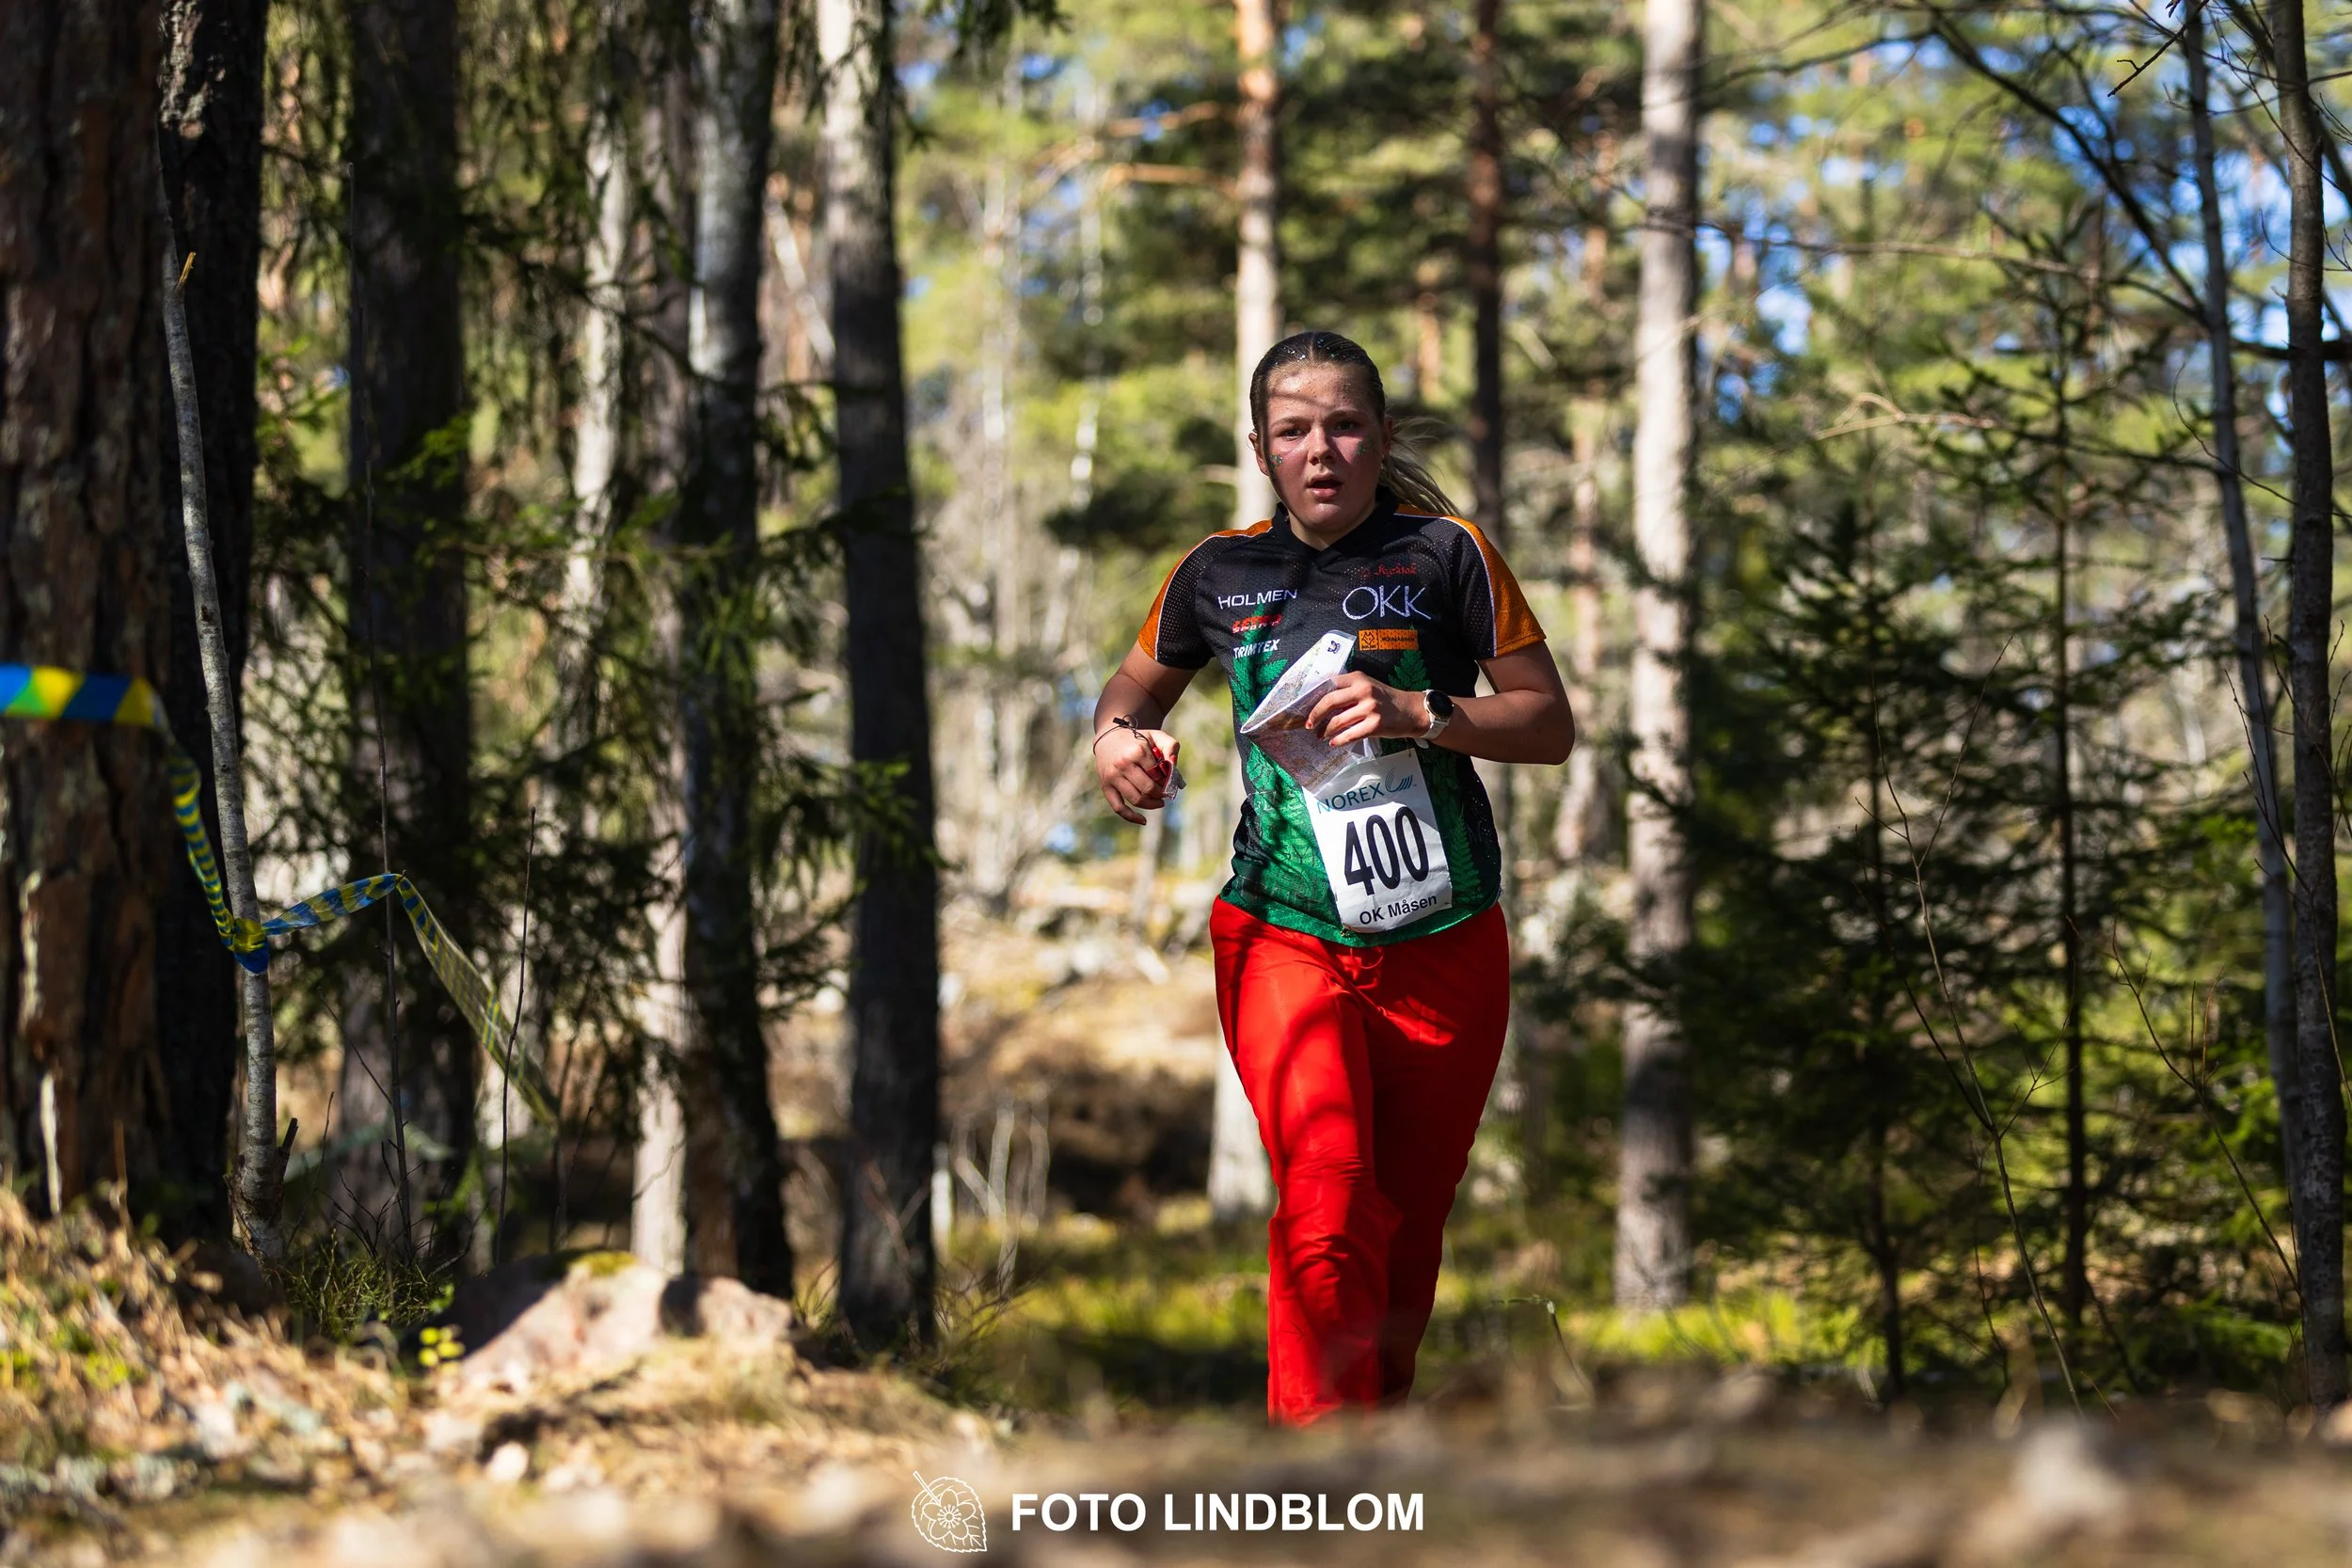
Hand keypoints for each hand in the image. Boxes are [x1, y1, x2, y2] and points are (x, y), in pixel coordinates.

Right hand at [1095, 724, 1180, 823]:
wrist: (1109, 738)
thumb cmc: (1137, 739)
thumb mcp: (1156, 736)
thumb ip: (1171, 747)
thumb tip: (1173, 767)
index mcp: (1137, 751)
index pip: (1159, 775)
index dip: (1168, 781)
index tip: (1170, 782)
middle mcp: (1123, 765)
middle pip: (1149, 789)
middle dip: (1161, 794)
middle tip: (1166, 793)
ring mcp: (1113, 777)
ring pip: (1136, 799)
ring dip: (1152, 804)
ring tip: (1159, 801)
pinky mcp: (1105, 786)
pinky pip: (1118, 807)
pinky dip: (1131, 817)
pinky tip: (1143, 821)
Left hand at [1306, 672, 1428, 747]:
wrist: (1411, 710)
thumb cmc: (1386, 699)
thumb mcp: (1368, 686)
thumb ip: (1348, 690)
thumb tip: (1322, 704)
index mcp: (1358, 678)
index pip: (1329, 685)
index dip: (1315, 698)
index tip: (1307, 708)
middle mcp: (1364, 690)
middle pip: (1329, 702)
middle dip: (1315, 715)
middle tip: (1309, 725)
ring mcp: (1370, 708)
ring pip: (1338, 721)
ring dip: (1326, 731)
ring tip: (1321, 735)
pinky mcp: (1375, 725)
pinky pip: (1350, 734)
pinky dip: (1339, 740)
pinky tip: (1333, 743)